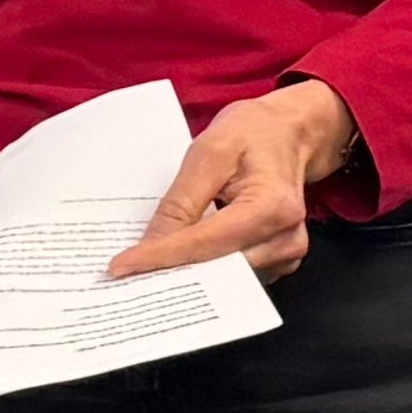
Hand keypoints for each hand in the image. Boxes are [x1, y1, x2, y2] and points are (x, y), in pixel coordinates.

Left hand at [107, 80, 357, 283]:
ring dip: (188, 276)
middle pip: (218, 270)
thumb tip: (154, 243)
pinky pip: (237, 275)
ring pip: (226, 279)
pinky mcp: (280, 259)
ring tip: (147, 273)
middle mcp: (286, 237)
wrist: (289, 132)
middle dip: (171, 274)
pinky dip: (208, 272)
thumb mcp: (208, 152)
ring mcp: (287, 252)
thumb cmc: (251, 134)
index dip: (161, 257)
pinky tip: (182, 265)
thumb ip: (182, 201)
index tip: (121, 268)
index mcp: (271, 207)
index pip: (205, 244)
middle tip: (126, 279)